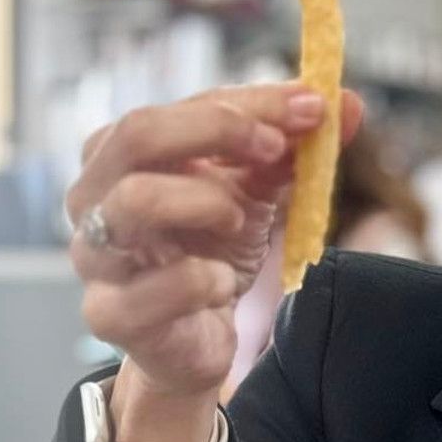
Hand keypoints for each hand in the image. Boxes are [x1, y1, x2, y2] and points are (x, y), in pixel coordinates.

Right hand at [63, 83, 361, 441]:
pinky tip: (222, 284)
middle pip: (139, 134)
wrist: (195, 338)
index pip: (182, 105)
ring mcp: (94, 255)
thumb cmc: (209, 252)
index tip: (313, 108)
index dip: (251, 103)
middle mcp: (93, 196)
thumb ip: (290, 150)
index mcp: (121, 153)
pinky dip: (205, 279)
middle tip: (277, 149)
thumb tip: (347, 104)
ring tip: (238, 221)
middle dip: (218, 131)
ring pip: (135, 199)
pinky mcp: (110, 314)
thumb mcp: (252, 193)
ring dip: (206, 201)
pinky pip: (159, 285)